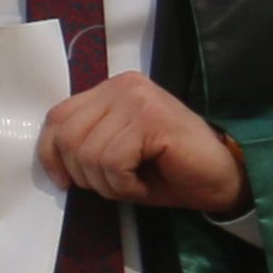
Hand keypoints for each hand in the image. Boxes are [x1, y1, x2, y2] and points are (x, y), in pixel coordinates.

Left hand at [38, 70, 246, 214]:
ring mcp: (138, 98)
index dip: (51, 154)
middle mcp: (122, 86)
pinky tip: (144, 183)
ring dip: (108, 184)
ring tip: (134, 183)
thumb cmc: (167, 170)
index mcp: (110, 89)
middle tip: (116, 185)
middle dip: (85, 175)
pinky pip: (113, 162)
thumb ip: (85, 143)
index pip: (58, 117)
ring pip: (89, 154)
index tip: (64, 181)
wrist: (221, 178)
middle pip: (68, 138)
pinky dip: (124, 185)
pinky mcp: (151, 118)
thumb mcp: (114, 153)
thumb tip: (50, 159)